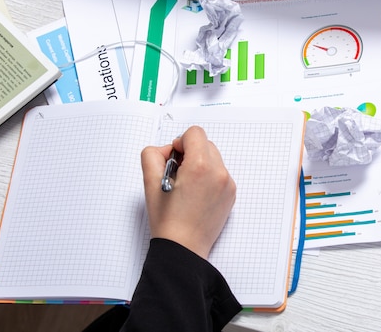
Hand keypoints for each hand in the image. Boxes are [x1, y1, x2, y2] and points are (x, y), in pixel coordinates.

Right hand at [141, 126, 235, 258]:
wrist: (183, 247)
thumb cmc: (168, 220)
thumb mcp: (149, 182)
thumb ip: (154, 154)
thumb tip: (169, 149)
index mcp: (200, 166)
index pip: (194, 133)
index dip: (180, 143)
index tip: (174, 159)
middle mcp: (218, 172)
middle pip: (205, 144)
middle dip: (190, 153)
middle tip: (177, 174)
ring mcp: (228, 184)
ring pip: (214, 158)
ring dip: (200, 164)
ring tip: (187, 186)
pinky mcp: (231, 194)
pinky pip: (219, 173)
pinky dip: (208, 177)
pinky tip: (196, 194)